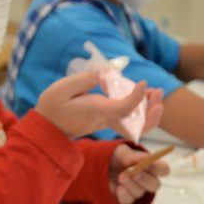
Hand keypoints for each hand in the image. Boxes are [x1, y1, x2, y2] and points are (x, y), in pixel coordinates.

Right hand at [35, 72, 163, 139]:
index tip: (143, 83)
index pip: (123, 108)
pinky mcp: (106, 121)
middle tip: (157, 92)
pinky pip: (129, 121)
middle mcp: (104, 119)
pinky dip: (140, 111)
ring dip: (149, 111)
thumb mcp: (62, 88)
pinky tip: (143, 96)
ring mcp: (106, 122)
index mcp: (95, 111)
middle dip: (151, 111)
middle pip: (136, 125)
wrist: (46, 128)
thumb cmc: (52, 108)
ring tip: (155, 93)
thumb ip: (85, 79)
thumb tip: (106, 75)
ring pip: (136, 125)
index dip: (137, 97)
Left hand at [109, 144, 168, 203]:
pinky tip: (119, 188)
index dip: (157, 168)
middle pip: (155, 185)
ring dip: (130, 184)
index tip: (147, 163)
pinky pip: (128, 201)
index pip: (163, 170)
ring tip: (121, 177)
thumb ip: (129, 155)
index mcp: (152, 166)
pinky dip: (123, 194)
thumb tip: (136, 161)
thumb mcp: (121, 151)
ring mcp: (138, 191)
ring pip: (140, 193)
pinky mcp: (127, 199)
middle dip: (144, 179)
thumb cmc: (118, 157)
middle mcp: (148, 180)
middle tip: (133, 173)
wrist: (104, 167)